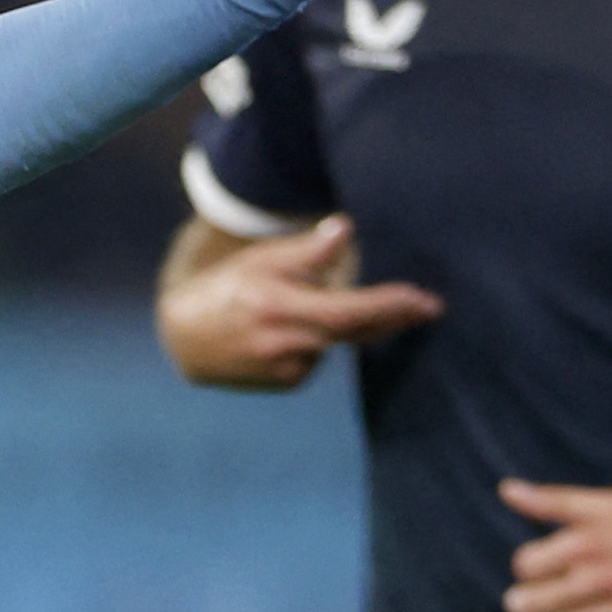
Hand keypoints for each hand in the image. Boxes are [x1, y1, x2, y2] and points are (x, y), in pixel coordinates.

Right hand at [160, 214, 438, 388]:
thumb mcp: (260, 260)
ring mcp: (288, 369)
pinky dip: (321, 340)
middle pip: (356, 332)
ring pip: (337, 343)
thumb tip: (345, 229)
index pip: (347, 311)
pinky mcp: (288, 383)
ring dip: (346, 325)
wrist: (186, 339)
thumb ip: (306, 250)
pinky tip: (296, 331)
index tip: (425, 301)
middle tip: (426, 306)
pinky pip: (320, 356)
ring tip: (312, 305)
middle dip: (393, 317)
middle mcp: (286, 344)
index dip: (389, 307)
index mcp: (279, 307)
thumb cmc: (225, 288)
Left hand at [499, 479, 611, 611]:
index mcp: (588, 539)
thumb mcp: (606, 504)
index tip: (550, 568)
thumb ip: (552, 500)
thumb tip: (505, 490)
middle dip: (529, 603)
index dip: (530, 569)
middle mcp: (601, 575)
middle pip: (525, 607)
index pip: (523, 566)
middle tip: (550, 599)